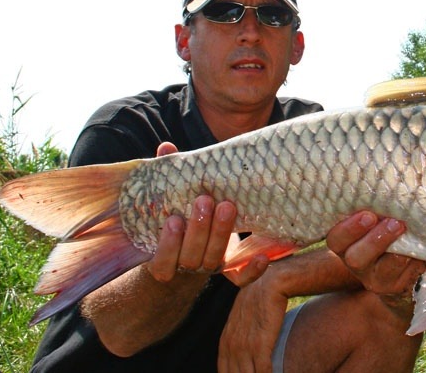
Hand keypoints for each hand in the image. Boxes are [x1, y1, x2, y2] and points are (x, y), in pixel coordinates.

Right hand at [145, 142, 268, 285]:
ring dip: (221, 234)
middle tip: (205, 201)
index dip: (168, 243)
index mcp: (164, 257)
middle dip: (198, 229)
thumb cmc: (180, 215)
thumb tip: (167, 147)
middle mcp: (187, 265)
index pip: (162, 260)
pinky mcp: (233, 270)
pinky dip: (252, 270)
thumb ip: (166, 177)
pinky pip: (242, 277)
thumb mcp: (171, 198)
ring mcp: (211, 268)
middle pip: (192, 256)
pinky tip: (262, 257)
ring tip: (227, 206)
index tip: (173, 219)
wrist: (195, 245)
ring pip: (214, 260)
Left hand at [218, 275, 287, 372]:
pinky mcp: (261, 344)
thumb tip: (242, 351)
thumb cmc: (259, 299)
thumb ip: (238, 337)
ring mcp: (245, 346)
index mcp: (225, 342)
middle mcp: (232, 346)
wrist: (269, 284)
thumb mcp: (240, 319)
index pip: (224, 372)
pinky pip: (264, 371)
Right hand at [326, 211, 425, 300]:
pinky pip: (407, 275)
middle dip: (375, 240)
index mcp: (345, 244)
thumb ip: (376, 209)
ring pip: (384, 269)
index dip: (349, 229)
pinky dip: (416, 258)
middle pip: (356, 258)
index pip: (336, 239)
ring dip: (399, 249)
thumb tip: (389, 184)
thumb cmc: (385, 231)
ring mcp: (377, 278)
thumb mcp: (375, 220)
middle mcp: (356, 263)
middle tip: (394, 222)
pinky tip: (421, 246)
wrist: (401, 267)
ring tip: (409, 231)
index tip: (369, 215)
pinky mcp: (398, 286)